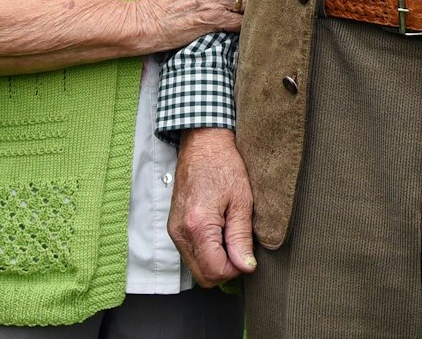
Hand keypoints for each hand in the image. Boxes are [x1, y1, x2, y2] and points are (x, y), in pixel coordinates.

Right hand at [169, 127, 257, 285]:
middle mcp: (180, 232)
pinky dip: (207, 252)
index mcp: (198, 226)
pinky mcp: (174, 227)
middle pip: (202, 276)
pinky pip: (190, 254)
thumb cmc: (223, 165)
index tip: (247, 255)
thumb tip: (245, 266)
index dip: (236, 269)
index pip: (215, 271)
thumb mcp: (242, 201)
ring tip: (230, 236)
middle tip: (240, 248)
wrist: (202, 144)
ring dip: (215, 261)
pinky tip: (219, 233)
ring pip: (196, 268)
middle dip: (225, 270)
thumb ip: (241, 238)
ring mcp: (174, 231)